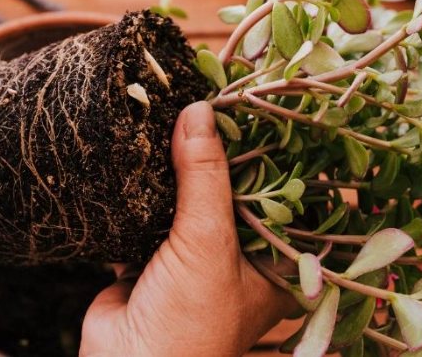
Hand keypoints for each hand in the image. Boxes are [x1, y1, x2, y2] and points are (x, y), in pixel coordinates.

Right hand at [80, 101, 296, 356]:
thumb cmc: (190, 324)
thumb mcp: (208, 242)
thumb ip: (205, 176)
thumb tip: (199, 110)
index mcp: (275, 262)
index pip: (282, 192)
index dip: (271, 149)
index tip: (256, 101)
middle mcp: (238, 256)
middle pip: (231, 189)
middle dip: (216, 150)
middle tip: (208, 95)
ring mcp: (192, 256)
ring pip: (188, 197)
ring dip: (176, 164)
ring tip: (173, 109)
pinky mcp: (150, 254)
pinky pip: (150, 209)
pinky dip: (142, 185)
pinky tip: (139, 146)